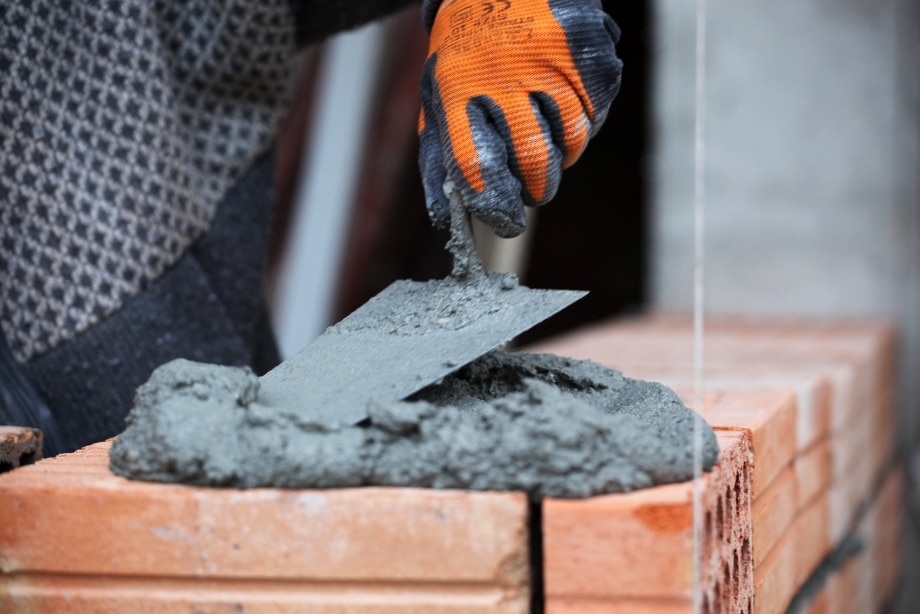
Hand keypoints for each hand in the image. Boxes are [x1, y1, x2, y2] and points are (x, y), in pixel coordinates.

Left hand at [418, 0, 621, 236]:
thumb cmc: (467, 52)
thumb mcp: (438, 97)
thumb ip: (439, 160)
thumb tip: (444, 219)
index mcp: (457, 88)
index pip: (477, 165)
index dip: (494, 204)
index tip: (503, 220)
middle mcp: (503, 73)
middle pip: (532, 161)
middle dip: (535, 188)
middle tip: (532, 187)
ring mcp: (550, 60)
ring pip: (571, 141)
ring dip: (561, 154)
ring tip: (545, 137)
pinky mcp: (586, 51)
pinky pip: (596, 113)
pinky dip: (584, 122)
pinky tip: (564, 103)